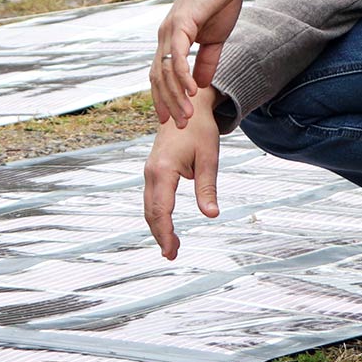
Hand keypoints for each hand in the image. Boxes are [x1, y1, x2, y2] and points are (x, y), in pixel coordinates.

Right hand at [143, 88, 220, 259]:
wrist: (189, 106)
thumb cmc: (200, 130)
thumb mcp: (208, 158)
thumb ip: (207, 187)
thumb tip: (212, 214)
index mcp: (163, 170)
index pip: (161, 210)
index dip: (166, 233)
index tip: (172, 251)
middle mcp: (151, 172)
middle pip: (151, 212)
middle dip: (160, 235)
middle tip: (172, 255)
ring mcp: (150, 171)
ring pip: (149, 206)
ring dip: (158, 227)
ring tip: (171, 247)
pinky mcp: (153, 170)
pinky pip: (152, 198)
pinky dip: (157, 215)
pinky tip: (167, 225)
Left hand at [151, 0, 242, 128]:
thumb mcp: (215, 39)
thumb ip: (206, 61)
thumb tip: (199, 85)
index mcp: (171, 39)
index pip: (161, 74)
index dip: (163, 97)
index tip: (170, 119)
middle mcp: (165, 35)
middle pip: (159, 77)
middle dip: (168, 103)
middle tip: (179, 126)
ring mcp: (170, 28)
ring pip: (167, 70)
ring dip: (176, 95)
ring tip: (187, 116)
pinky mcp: (181, 22)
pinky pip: (178, 54)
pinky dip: (182, 74)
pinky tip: (190, 91)